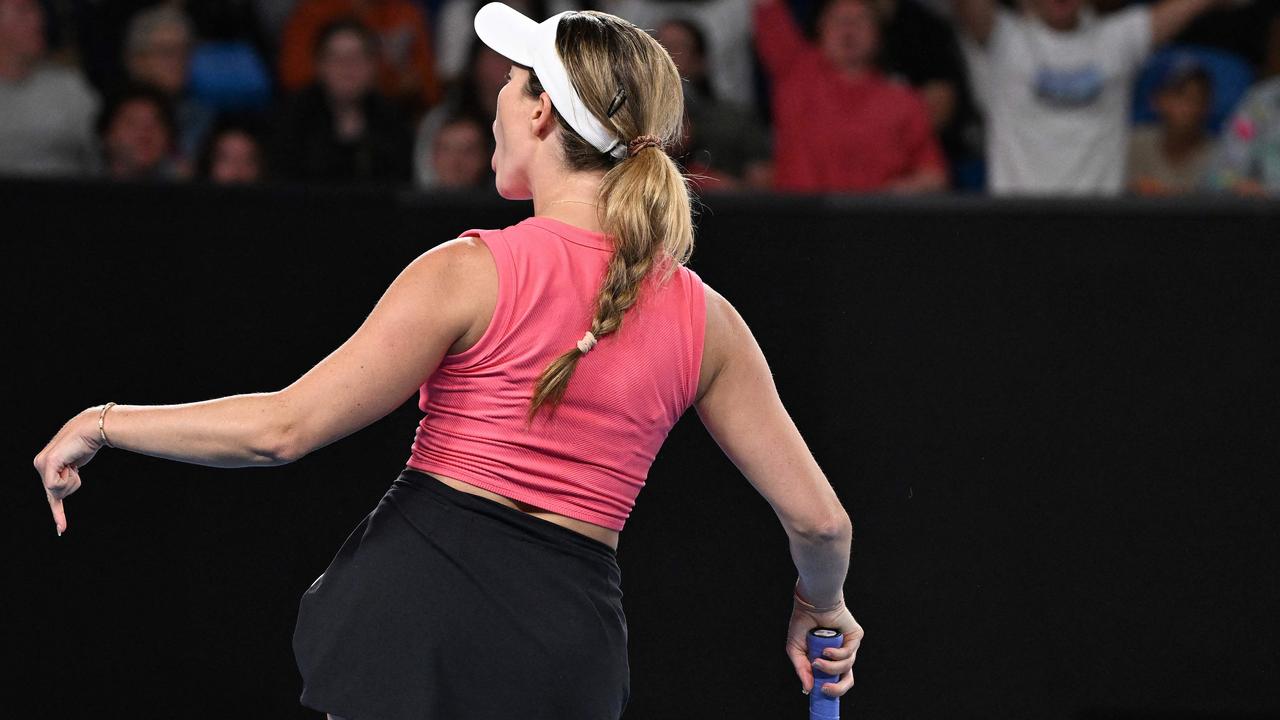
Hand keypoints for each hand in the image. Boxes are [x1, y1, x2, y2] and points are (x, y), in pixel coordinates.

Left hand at [33, 406, 106, 534]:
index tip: (61, 530)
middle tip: (74, 466)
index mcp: (44, 464)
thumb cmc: (87, 443)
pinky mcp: (47, 464)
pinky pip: (56, 485)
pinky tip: (71, 464)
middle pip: (56, 493)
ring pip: (58, 490)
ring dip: (73, 480)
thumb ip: (68, 472)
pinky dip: (69, 478)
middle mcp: (39, 464)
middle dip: (71, 484)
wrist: (92, 429)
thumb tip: (72, 478)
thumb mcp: (76, 462)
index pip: (50, 492)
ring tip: (75, 461)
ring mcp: (41, 464)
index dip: (58, 512)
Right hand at [786, 594, 863, 696]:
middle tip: (825, 689)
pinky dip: (837, 654)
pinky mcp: (855, 636)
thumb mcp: (796, 650)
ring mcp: (849, 645)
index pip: (835, 680)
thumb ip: (802, 670)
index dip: (832, 690)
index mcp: (829, 659)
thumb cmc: (802, 623)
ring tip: (818, 661)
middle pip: (847, 679)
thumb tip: (808, 689)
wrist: (811, 603)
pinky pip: (849, 653)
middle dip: (838, 689)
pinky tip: (827, 650)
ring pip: (846, 667)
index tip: (820, 694)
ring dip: (831, 668)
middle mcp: (841, 654)